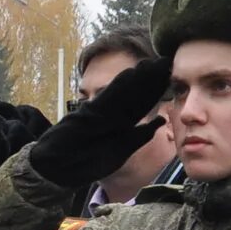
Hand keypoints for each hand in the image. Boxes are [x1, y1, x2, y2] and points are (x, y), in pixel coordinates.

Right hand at [28, 55, 174, 188]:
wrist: (59, 168)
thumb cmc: (88, 162)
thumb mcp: (122, 151)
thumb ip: (140, 136)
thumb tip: (162, 121)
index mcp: (123, 124)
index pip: (144, 103)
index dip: (158, 90)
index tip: (171, 77)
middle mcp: (113, 114)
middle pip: (135, 93)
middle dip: (150, 78)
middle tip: (166, 61)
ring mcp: (100, 111)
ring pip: (122, 91)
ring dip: (136, 77)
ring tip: (151, 63)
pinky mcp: (88, 112)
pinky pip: (105, 97)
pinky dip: (117, 86)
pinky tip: (130, 74)